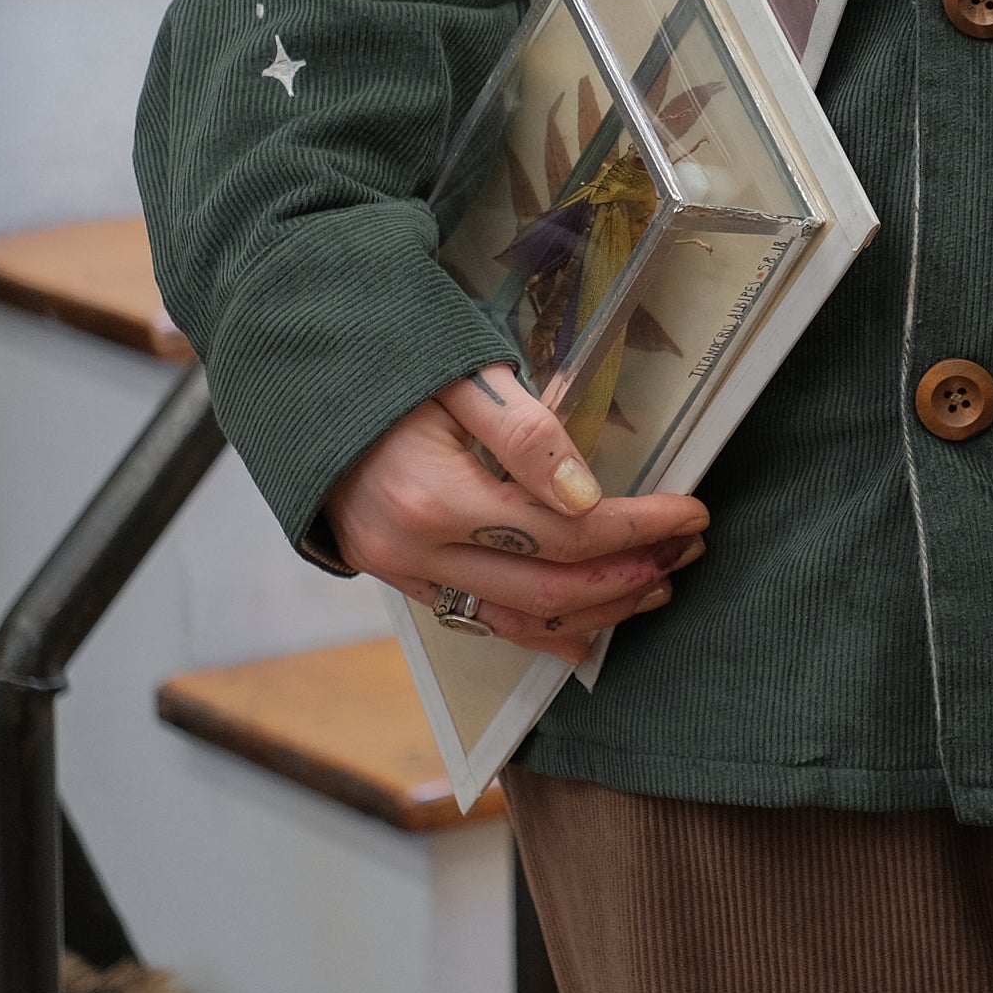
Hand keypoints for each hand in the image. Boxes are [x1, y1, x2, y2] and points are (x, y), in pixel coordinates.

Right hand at [323, 364, 709, 665]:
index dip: (639, 528)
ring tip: (656, 586)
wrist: (300, 378)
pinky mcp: (398, 580)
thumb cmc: (388, 362)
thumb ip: (526, 433)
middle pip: (548, 591)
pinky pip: (479, 622)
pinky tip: (588, 626)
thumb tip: (588, 497)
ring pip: (516, 623)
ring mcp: (401, 574)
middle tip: (687, 551)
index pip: (564, 535)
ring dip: (596, 612)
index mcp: (433, 496)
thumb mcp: (461, 375)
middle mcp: (413, 551)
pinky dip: (541, 629)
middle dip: (630, 575)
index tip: (691, 511)